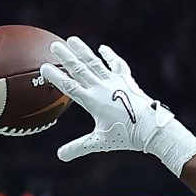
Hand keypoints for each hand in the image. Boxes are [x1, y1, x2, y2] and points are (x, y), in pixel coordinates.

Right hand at [38, 37, 195, 171]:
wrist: (151, 128)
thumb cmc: (125, 136)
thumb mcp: (99, 142)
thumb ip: (78, 147)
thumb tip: (61, 156)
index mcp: (92, 102)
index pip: (69, 87)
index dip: (56, 76)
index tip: (44, 67)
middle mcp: (101, 88)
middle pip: (80, 70)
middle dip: (66, 57)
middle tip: (54, 46)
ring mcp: (114, 82)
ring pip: (95, 63)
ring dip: (83, 51)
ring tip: (72, 39)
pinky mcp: (127, 80)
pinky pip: (117, 65)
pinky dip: (110, 56)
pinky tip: (103, 48)